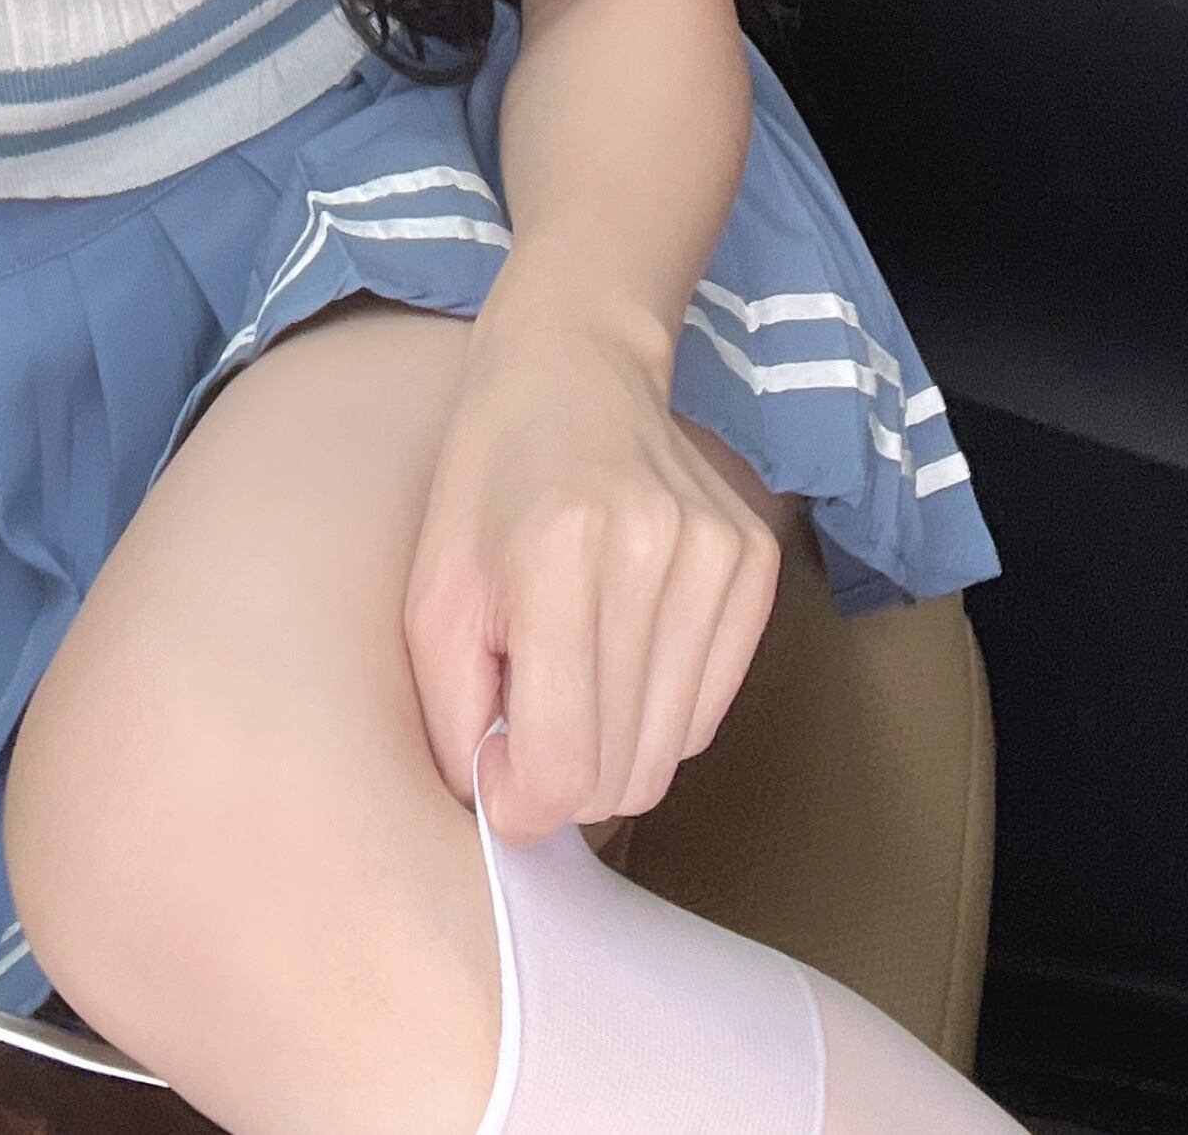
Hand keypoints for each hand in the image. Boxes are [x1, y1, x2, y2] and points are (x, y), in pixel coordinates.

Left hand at [403, 283, 778, 840]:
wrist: (573, 367)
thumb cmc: (487, 482)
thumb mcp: (433, 590)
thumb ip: (453, 713)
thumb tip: (501, 820)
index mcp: (558, 555)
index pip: (564, 763)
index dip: (522, 801)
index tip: (496, 773)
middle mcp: (652, 554)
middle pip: (623, 773)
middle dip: (564, 780)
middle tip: (526, 721)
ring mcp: (716, 557)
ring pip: (671, 755)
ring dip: (612, 749)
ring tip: (571, 677)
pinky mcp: (754, 564)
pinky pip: (709, 715)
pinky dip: (659, 713)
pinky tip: (621, 650)